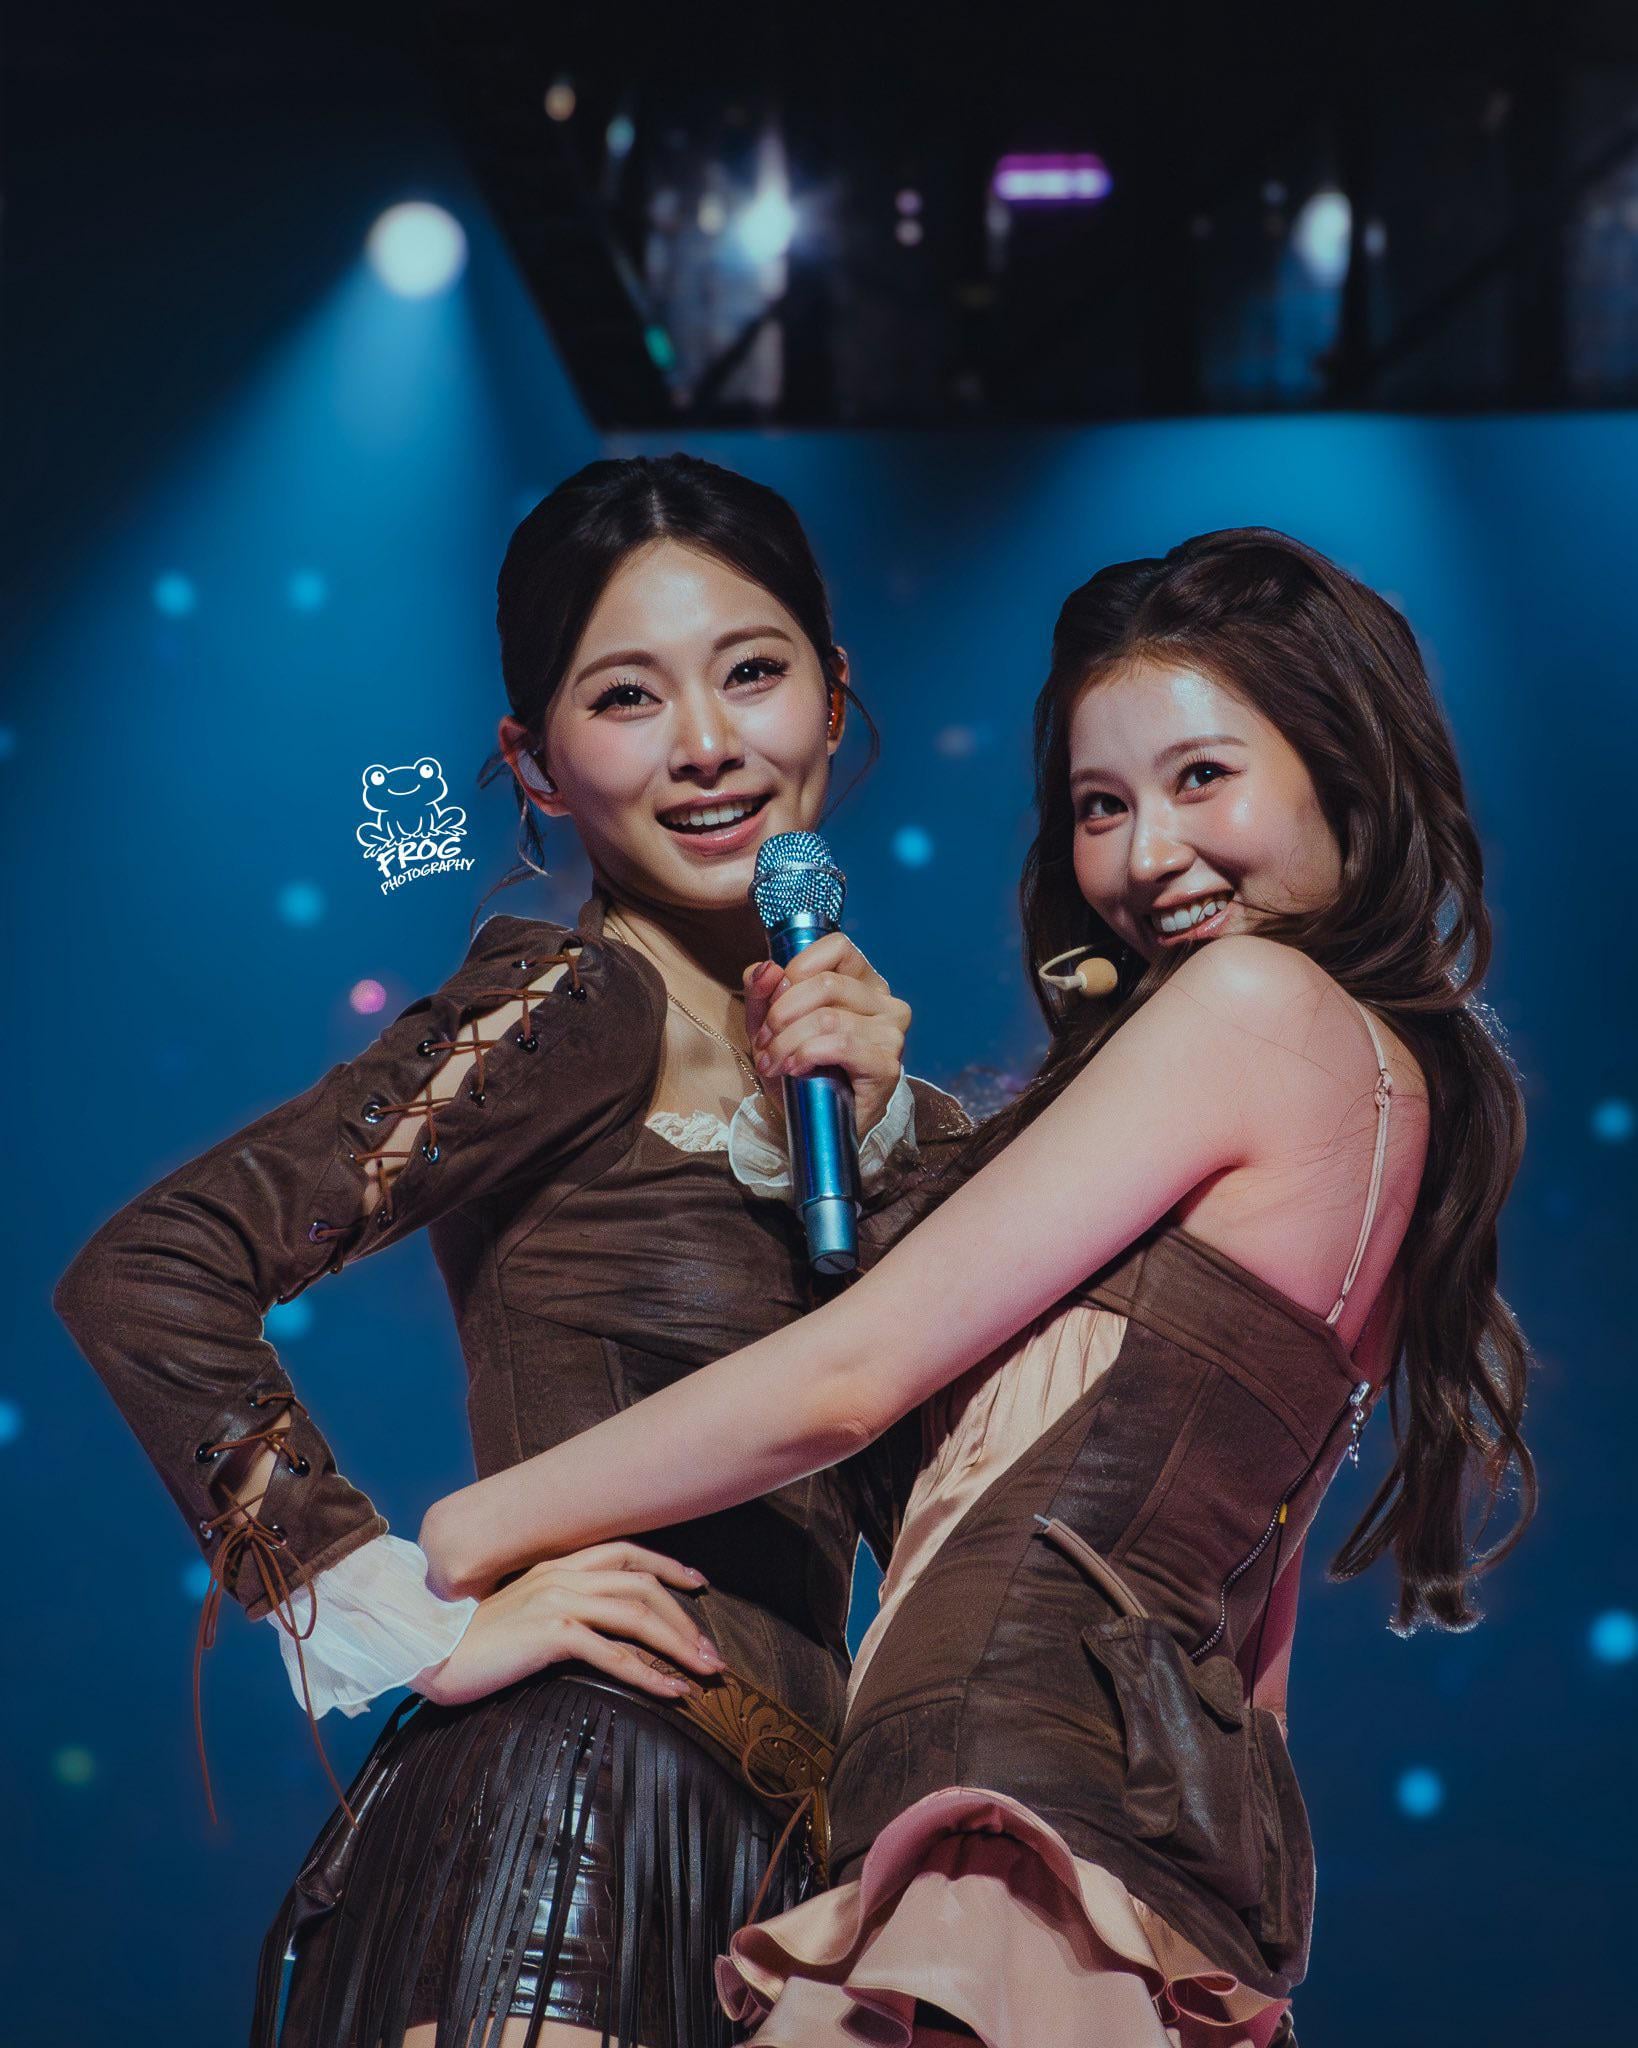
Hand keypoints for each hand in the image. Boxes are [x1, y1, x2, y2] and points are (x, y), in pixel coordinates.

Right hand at [412, 1540, 722, 1707]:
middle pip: (642, 1584)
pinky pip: (614, 1654)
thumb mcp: (522, 1612)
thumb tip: (596, 1627)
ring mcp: (558, 1602)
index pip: (626, 1552)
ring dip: (679, 1645)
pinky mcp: (552, 1634)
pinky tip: (672, 1691)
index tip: (698, 1584)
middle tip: (712, 1652)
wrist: (428, 1653)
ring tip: (705, 1673)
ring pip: (637, 1614)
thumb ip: (558, 1607)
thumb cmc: (473, 1642)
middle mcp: (562, 1575)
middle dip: (685, 1617)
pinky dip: (650, 1674)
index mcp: (557, 1565)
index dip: (667, 1565)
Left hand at [743, 935, 910, 1138]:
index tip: (775, 1002)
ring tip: (772, 1062)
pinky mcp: (887, 1065)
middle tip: (765, 1041)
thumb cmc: (799, 1068)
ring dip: (788, 1041)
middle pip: (827, 983)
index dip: (797, 969)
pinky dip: (807, 1055)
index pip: (838, 946)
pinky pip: (840, 1045)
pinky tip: (796, 1069)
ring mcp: (891, 1034)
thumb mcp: (770, 1024)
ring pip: (829, 1017)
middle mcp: (885, 1002)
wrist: (816, 1123)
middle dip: (783, 1013)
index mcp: (863, 982)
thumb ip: (763, 991)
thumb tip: (767, 967)